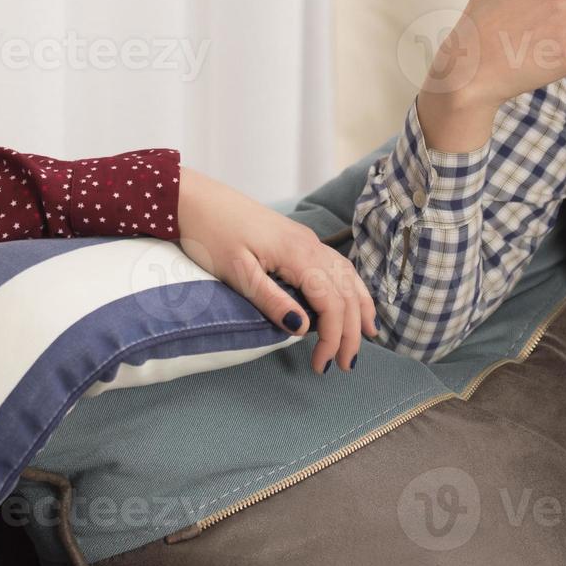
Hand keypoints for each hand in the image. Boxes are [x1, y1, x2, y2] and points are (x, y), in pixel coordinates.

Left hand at [176, 167, 375, 373]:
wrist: (197, 200)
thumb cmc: (212, 235)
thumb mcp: (237, 273)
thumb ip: (272, 301)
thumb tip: (303, 329)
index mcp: (298, 255)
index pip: (331, 303)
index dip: (333, 337)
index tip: (322, 365)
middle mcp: (311, 246)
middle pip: (346, 293)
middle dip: (351, 331)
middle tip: (346, 364)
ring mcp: (308, 240)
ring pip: (348, 277)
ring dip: (359, 308)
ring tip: (367, 335)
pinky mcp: (300, 239)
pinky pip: (338, 266)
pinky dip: (351, 286)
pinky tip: (352, 298)